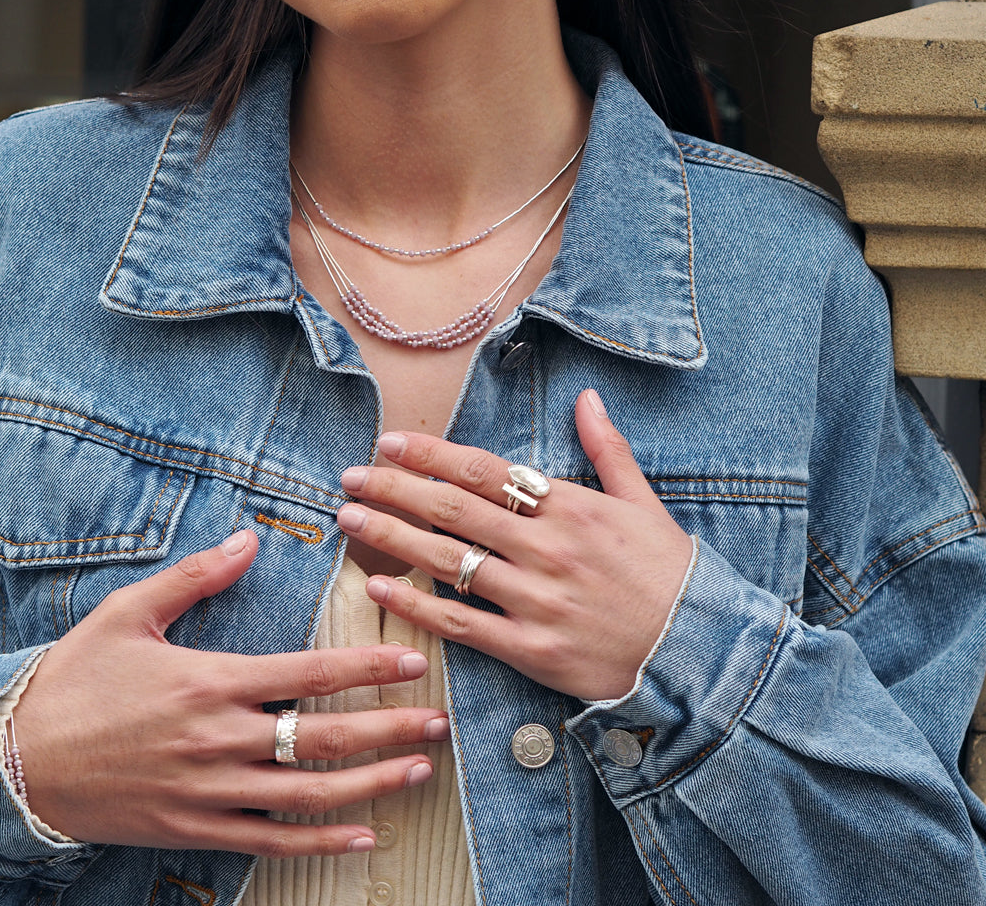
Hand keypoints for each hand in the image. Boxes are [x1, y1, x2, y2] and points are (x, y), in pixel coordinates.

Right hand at [12, 530, 448, 855]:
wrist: (15, 762)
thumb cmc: (74, 680)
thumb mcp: (128, 613)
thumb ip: (194, 577)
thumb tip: (248, 540)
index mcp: (212, 682)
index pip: (310, 673)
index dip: (368, 667)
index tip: (414, 660)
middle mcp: (220, 740)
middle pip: (323, 737)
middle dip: (390, 728)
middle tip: (439, 721)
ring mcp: (210, 791)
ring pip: (308, 794)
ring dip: (370, 783)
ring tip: (418, 770)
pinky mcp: (195, 829)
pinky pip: (268, 840)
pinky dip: (318, 843)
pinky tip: (361, 838)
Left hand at [336, 389, 693, 700]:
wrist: (699, 653)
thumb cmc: (669, 575)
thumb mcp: (645, 503)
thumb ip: (608, 448)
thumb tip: (587, 396)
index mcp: (570, 507)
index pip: (485, 470)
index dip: (431, 455)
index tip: (390, 444)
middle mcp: (547, 548)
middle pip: (453, 510)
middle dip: (394, 490)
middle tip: (350, 477)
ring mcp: (536, 600)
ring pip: (449, 561)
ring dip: (391, 538)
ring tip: (348, 520)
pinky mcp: (531, 650)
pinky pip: (462, 624)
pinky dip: (418, 605)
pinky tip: (381, 588)